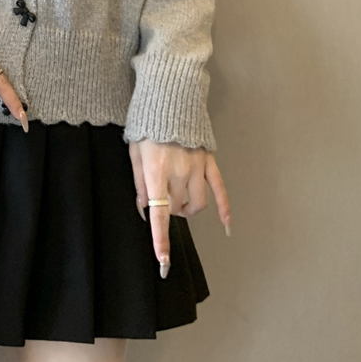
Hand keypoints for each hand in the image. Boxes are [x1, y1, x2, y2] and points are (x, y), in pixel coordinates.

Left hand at [128, 137, 231, 278]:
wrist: (168, 100)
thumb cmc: (146, 127)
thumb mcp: (134, 153)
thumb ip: (139, 183)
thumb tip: (144, 209)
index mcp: (156, 171)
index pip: (159, 213)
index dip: (161, 239)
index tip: (163, 261)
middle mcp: (179, 172)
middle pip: (177, 208)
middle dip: (168, 210)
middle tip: (160, 199)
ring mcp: (197, 167)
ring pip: (197, 204)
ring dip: (187, 209)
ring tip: (179, 201)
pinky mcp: (209, 161)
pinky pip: (220, 190)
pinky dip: (224, 209)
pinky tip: (226, 225)